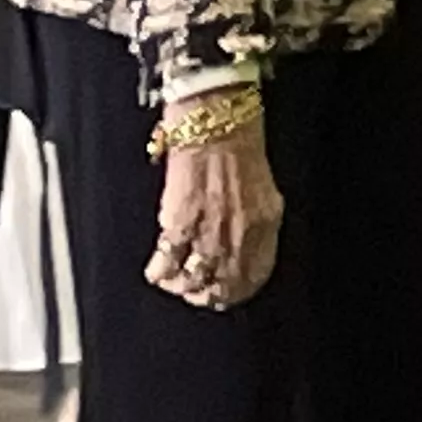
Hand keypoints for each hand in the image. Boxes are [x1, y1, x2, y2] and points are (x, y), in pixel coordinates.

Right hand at [151, 111, 282, 307]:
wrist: (216, 125)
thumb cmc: (240, 149)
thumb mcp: (264, 192)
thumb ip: (258, 225)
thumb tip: (247, 248)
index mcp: (264, 226)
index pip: (255, 276)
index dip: (239, 292)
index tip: (227, 296)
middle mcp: (238, 235)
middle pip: (223, 286)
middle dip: (209, 297)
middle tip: (198, 295)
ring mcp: (209, 232)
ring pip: (194, 280)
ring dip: (182, 287)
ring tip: (175, 283)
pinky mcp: (179, 223)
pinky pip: (167, 262)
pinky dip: (160, 272)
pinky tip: (157, 270)